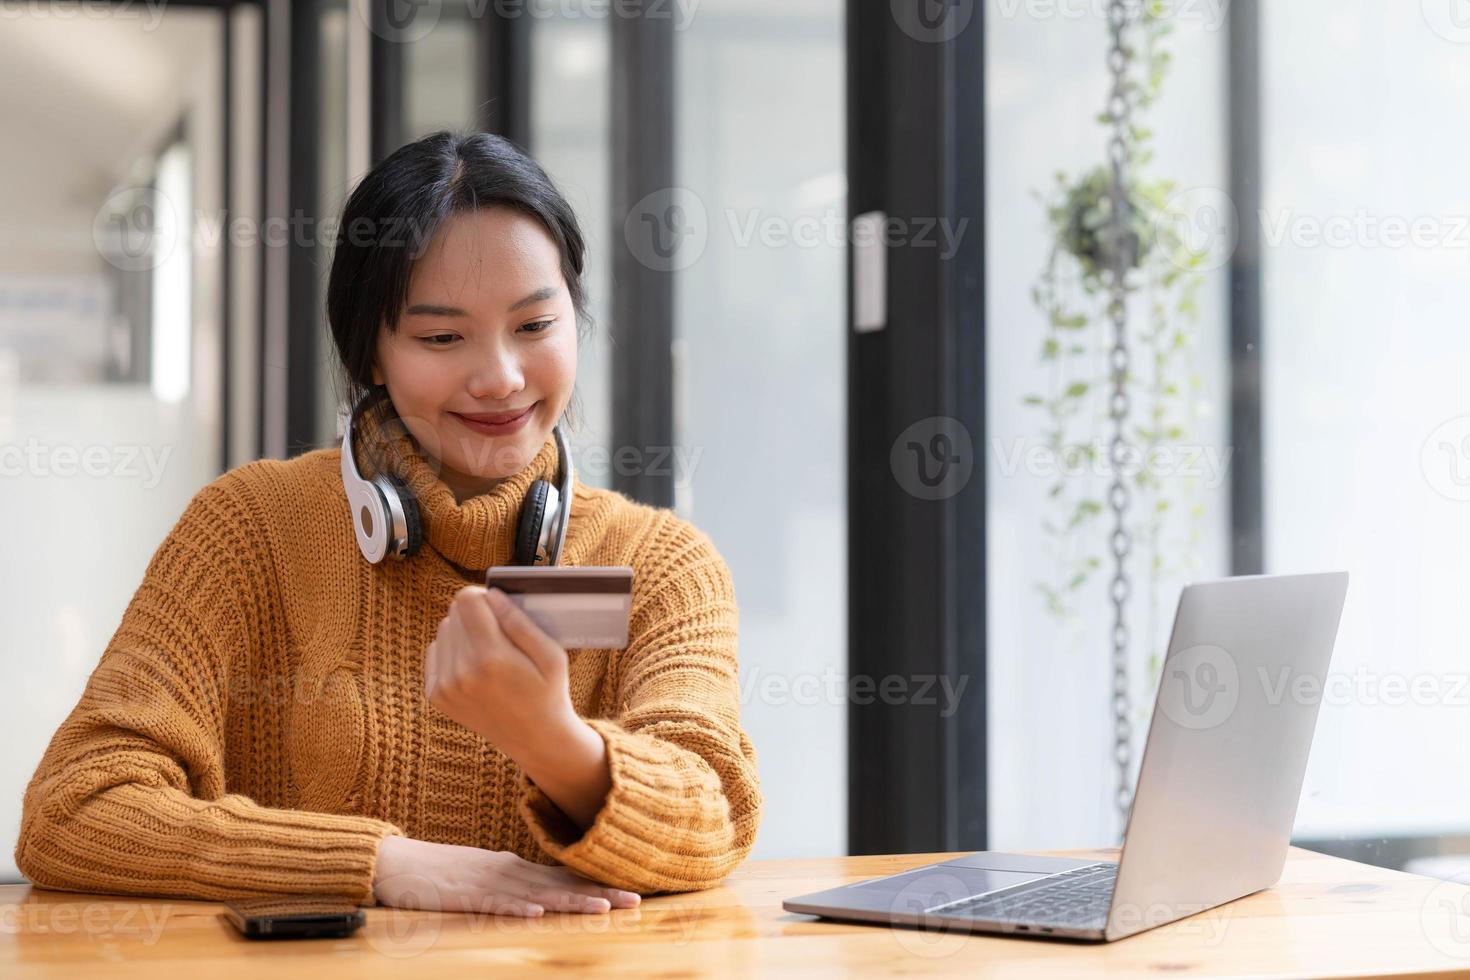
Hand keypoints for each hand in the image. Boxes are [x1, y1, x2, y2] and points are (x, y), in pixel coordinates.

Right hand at [371, 835, 640, 915]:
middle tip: (635, 901)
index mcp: (514, 869)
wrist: (394, 862)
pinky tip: (536, 914)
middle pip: (560, 885)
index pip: (564, 877)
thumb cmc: (441, 874)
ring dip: (569, 901)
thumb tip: (547, 897)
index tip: (632, 892)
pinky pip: (492, 904)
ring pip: (535, 894)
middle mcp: (507, 872)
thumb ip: (515, 886)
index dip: (598, 885)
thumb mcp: (485, 877)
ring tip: (602, 908)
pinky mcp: (461, 896)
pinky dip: (515, 909)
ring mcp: (485, 882)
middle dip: (599, 893)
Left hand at [424, 586, 576, 760]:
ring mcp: (445, 686)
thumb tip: (492, 596)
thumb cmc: (548, 692)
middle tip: (500, 636)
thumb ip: (520, 622)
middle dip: (476, 615)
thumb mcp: (552, 655)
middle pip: (454, 612)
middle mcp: (461, 672)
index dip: (484, 597)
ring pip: (444, 630)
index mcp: (491, 658)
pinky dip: (452, 653)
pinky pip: (435, 652)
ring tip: (488, 655)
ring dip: (463, 634)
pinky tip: (474, 668)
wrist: (534, 738)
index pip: (466, 599)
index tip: (498, 608)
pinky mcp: (436, 696)